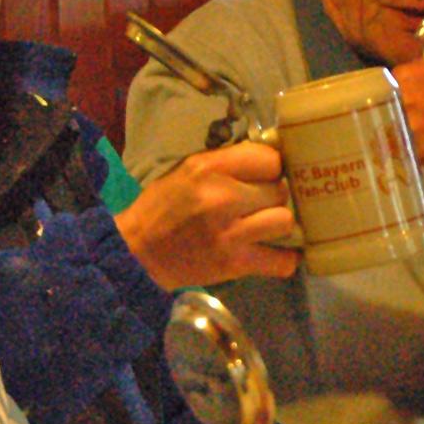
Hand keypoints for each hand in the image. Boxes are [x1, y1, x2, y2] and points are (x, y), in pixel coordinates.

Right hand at [114, 140, 298, 286]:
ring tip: (265, 227)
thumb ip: (227, 164)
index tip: (265, 178)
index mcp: (209, 168)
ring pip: (285, 221)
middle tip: (260, 205)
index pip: (269, 159)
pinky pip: (281, 262)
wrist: (137, 253)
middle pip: (280, 190)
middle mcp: (223, 197)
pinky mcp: (235, 264)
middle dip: (273, 197)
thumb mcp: (187, 171)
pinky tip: (276, 254)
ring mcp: (231, 233)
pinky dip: (284, 260)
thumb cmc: (163, 208)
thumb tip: (270, 160)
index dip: (271, 169)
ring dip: (278, 225)